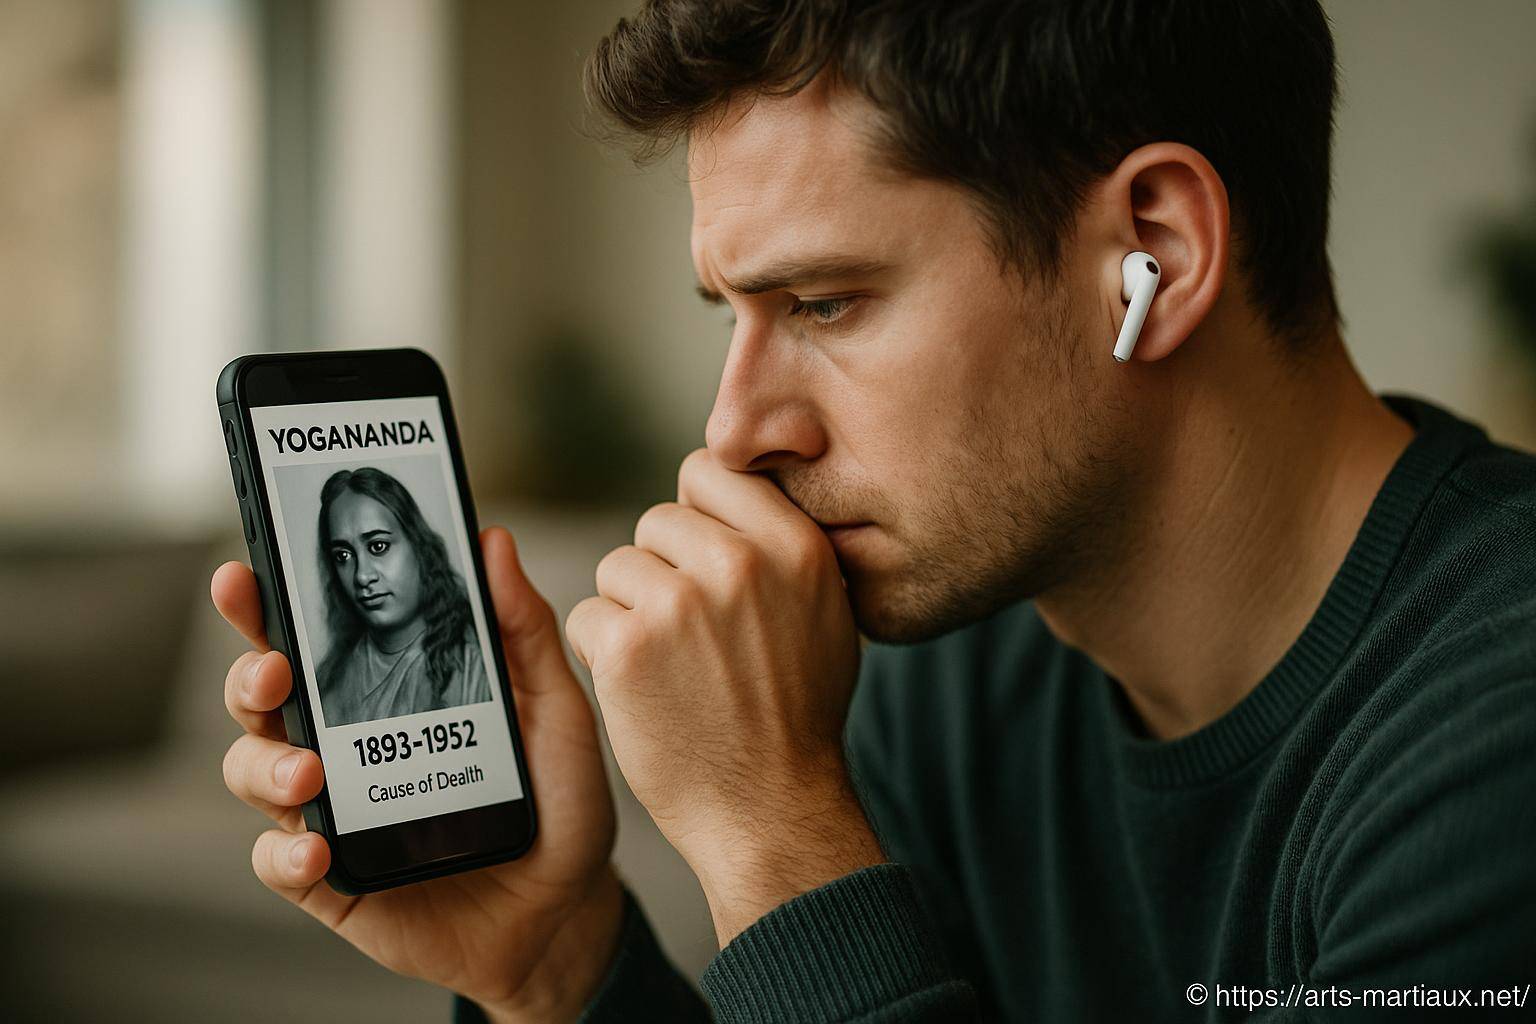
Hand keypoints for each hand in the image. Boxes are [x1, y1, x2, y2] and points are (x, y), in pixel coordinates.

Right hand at [213, 527, 620, 1023]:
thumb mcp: (553, 709)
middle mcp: (347, 741)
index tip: (246, 575)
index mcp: (386, 690)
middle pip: (262, 694)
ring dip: (265, 764)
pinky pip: (277, 862)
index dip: (267, 604)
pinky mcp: (330, 878)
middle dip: (250, 674)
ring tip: (308, 775)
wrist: (566, 907)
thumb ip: (523, 631)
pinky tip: (317, 850)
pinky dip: (285, 854)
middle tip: (275, 671)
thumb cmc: (558, 799)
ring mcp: (333, 810)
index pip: (313, 635)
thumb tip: (494, 543)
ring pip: (252, 770)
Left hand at [566, 448, 884, 945]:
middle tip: (691, 634)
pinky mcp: (627, 647)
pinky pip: (586, 615)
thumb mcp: (825, 613)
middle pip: (656, 520)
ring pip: (616, 567)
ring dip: (630, 611)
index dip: (696, 515)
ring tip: (672, 666)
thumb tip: (742, 491)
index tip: (701, 559)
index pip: (708, 470)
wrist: (772, 808)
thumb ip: (785, 547)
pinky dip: (601, 652)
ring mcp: (679, 603)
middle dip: (662, 569)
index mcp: (793, 545)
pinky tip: (643, 689)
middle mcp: (739, 564)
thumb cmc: (798, 717)